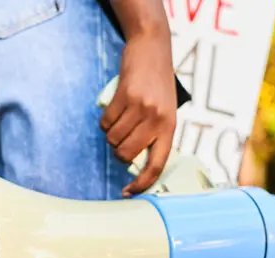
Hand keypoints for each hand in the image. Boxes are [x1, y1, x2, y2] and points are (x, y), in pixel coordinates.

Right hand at [100, 29, 176, 196]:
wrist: (152, 48)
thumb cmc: (158, 83)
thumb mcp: (165, 111)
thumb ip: (155, 134)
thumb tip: (136, 161)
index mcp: (169, 128)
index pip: (156, 165)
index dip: (142, 183)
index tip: (128, 192)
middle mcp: (156, 120)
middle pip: (126, 154)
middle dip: (118, 151)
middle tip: (122, 138)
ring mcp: (141, 108)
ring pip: (114, 138)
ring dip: (111, 134)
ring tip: (120, 119)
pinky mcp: (125, 95)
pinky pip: (106, 121)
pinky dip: (105, 120)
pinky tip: (115, 108)